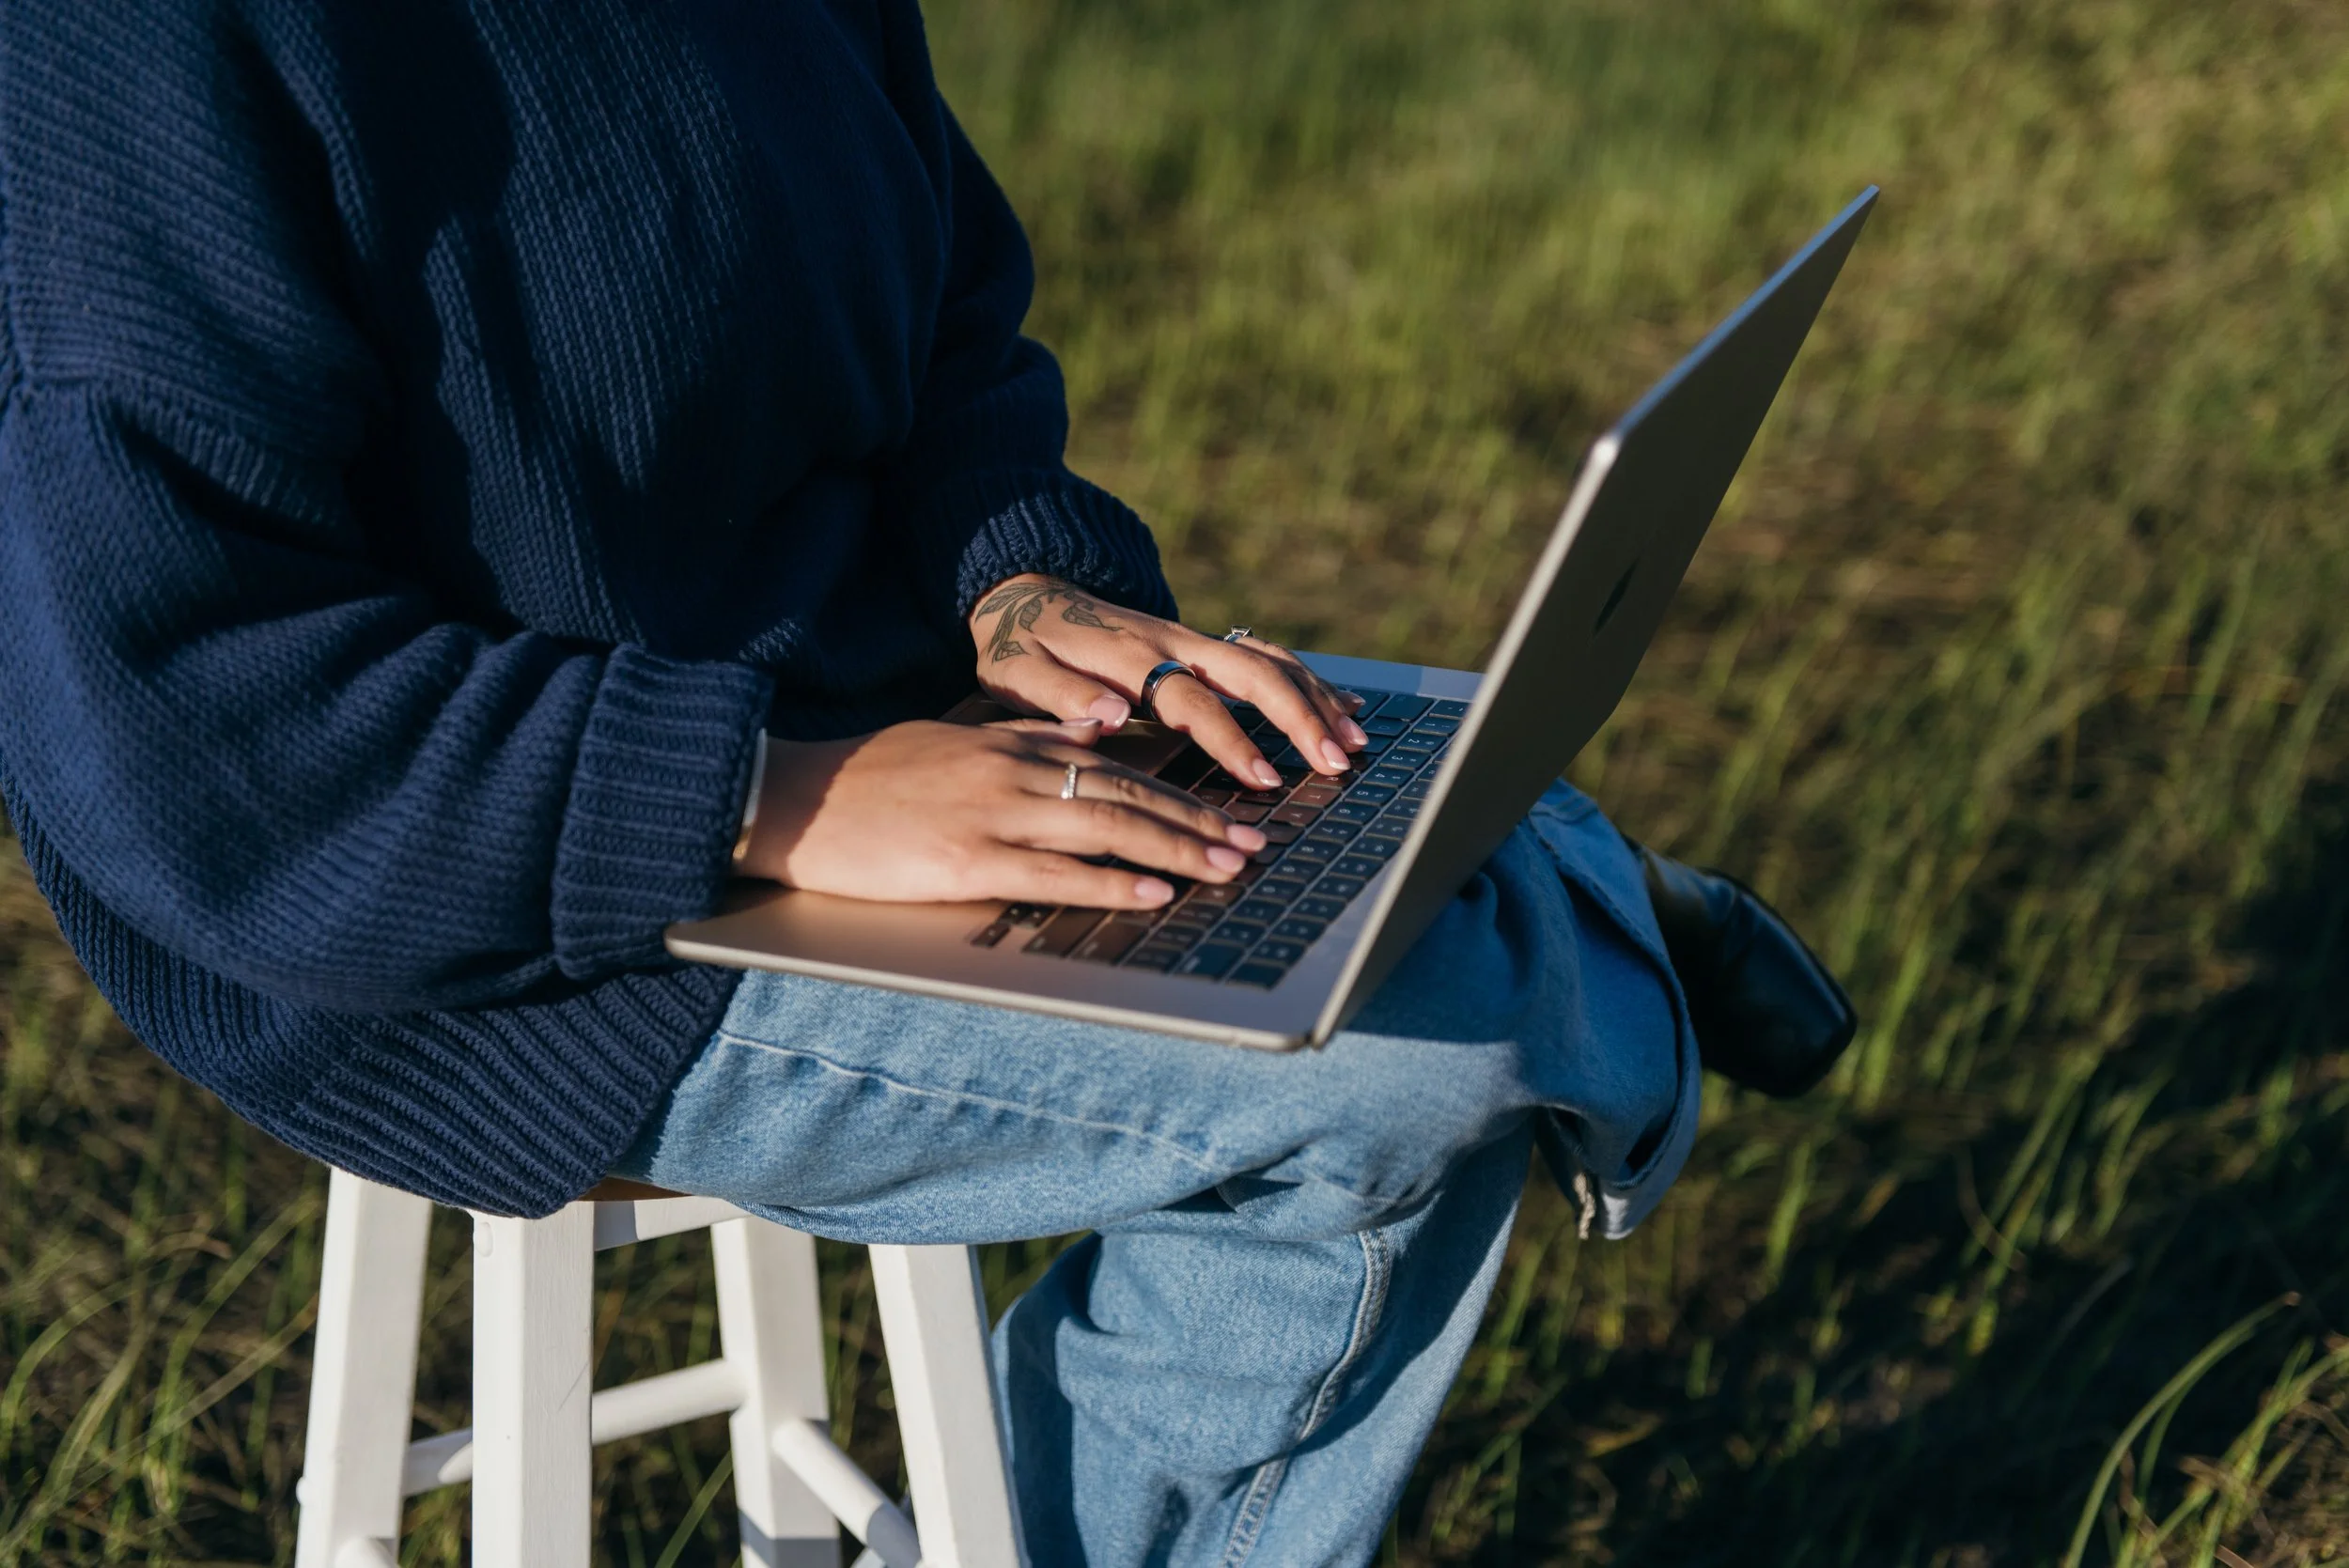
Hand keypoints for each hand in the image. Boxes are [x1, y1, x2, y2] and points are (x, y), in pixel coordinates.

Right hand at [738, 717, 1269, 909]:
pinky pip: (1054, 874)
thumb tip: (1096, 731)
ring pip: (1106, 828)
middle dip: (1200, 821)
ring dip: (1177, 849)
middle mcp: (1013, 771)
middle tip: (1256, 844)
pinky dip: (1109, 883)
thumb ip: (1028, 734)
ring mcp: (992, 815)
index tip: (1228, 809)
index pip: (1117, 766)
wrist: (793, 797)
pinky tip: (1152, 894)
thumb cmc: (870, 777)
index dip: (1180, 788)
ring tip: (1229, 867)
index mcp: (1012, 744)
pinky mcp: (965, 861)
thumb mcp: (956, 738)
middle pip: (1129, 794)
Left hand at [968, 574, 1368, 789]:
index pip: (1191, 700)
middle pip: (1251, 672)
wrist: (1023, 594)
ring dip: (1316, 698)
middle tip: (1335, 763)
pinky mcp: (1200, 644)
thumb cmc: (1017, 646)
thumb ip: (1058, 695)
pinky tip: (1342, 706)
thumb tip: (1110, 718)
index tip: (1264, 778)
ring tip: (1355, 741)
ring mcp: (1191, 639)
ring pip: (1269, 661)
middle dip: (1300, 718)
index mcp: (1128, 656)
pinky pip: (1265, 656)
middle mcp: (1171, 642)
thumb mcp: (1015, 672)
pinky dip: (1308, 680)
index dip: (1230, 739)